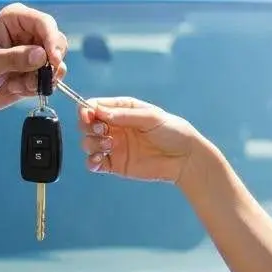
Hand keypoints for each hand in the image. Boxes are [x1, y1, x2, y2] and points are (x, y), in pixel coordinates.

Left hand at [0, 3, 67, 112]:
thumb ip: (14, 58)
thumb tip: (42, 55)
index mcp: (15, 18)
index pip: (44, 23)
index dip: (52, 40)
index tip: (53, 60)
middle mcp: (29, 31)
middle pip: (57, 41)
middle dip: (50, 63)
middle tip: (34, 79)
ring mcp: (35, 51)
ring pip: (57, 62)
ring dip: (40, 79)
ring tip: (17, 85)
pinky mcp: (38, 70)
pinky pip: (51, 79)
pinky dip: (37, 87)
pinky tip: (16, 88)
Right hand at [77, 97, 201, 183]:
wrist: (185, 158)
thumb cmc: (172, 131)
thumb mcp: (150, 117)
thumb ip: (124, 115)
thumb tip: (99, 112)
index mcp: (122, 110)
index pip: (95, 106)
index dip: (86, 110)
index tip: (88, 116)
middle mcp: (114, 127)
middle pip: (87, 124)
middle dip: (88, 127)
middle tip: (103, 131)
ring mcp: (114, 146)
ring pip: (88, 143)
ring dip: (92, 144)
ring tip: (109, 145)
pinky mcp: (115, 165)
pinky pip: (94, 163)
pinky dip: (91, 162)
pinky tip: (100, 160)